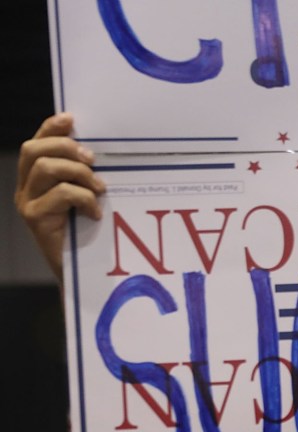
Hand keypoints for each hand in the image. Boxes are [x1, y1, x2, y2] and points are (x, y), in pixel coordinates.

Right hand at [15, 113, 104, 280]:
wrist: (79, 273)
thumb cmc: (86, 234)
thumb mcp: (84, 198)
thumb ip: (83, 176)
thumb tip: (97, 151)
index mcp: (34, 178)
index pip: (36, 143)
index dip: (50, 127)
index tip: (72, 120)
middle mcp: (25, 188)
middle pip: (34, 150)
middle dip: (65, 147)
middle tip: (93, 160)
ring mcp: (27, 203)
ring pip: (45, 168)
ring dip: (78, 173)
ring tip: (99, 188)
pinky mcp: (35, 219)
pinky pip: (60, 195)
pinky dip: (83, 198)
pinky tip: (95, 212)